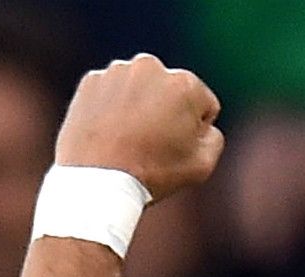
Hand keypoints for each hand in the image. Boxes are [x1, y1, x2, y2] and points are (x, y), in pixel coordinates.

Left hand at [55, 54, 224, 201]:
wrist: (97, 182)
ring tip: (127, 140)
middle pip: (169, 91)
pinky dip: (110, 108)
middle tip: (151, 144)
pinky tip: (108, 133)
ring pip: (138, 89)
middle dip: (165, 111)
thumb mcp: (202, 165)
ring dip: (137, 106)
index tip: (175, 149)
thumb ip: (213, 137)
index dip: (194, 131)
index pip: (202, 105)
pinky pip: (110, 93)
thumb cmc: (153, 175)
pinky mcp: (90, 82)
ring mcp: (117, 72)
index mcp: (185, 83)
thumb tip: (203, 124)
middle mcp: (151, 66)